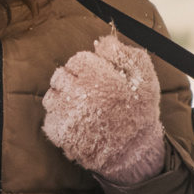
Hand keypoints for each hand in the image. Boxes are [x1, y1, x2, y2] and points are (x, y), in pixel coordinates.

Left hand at [42, 33, 164, 185]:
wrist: (135, 151)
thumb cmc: (140, 112)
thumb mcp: (144, 77)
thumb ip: (124, 54)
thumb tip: (103, 42)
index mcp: (95, 75)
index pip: (77, 59)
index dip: (88, 67)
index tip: (97, 77)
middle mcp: (76, 92)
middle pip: (60, 75)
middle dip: (72, 81)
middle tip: (89, 93)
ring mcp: (65, 113)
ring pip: (51, 96)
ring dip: (63, 99)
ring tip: (82, 109)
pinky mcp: (59, 132)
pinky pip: (49, 118)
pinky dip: (59, 120)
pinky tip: (76, 123)